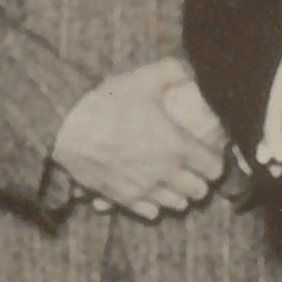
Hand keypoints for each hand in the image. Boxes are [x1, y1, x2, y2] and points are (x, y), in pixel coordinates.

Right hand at [52, 58, 225, 220]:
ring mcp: (145, 190)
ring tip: (174, 180)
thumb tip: (192, 69)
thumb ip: (173, 71)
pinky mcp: (124, 199)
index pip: (214, 168)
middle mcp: (166, 174)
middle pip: (200, 191)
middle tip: (194, 167)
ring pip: (178, 204)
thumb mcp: (142, 79)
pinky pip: (151, 212)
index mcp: (178, 146)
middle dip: (201, 180)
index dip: (216, 160)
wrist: (66, 130)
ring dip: (180, 193)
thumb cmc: (106, 104)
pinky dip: (155, 204)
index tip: (209, 152)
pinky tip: (149, 189)